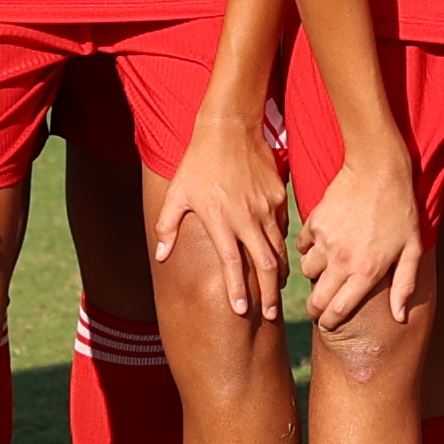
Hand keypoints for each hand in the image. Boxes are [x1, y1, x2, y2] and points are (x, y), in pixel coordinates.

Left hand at [154, 117, 291, 320]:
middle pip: (265, 265)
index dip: (238, 290)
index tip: (241, 312)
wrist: (230, 127)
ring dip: (279, 274)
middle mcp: (247, 218)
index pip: (233, 264)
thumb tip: (160, 256)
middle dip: (269, 294)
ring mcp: (267, 208)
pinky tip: (279, 257)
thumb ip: (167, 226)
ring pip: (279, 249)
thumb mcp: (176, 193)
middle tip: (270, 315)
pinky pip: (283, 228)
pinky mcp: (279, 197)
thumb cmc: (198, 161)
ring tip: (277, 292)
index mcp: (221, 220)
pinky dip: (282, 246)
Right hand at [303, 147, 425, 331]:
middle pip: (316, 300)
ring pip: (306, 273)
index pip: (338, 310)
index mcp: (367, 271)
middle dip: (315, 309)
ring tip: (326, 270)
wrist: (378, 170)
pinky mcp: (314, 223)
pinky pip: (302, 247)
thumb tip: (399, 318)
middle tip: (318, 308)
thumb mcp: (412, 249)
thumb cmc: (401, 210)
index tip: (327, 325)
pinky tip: (322, 243)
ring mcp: (325, 242)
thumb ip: (404, 285)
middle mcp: (342, 261)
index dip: (329, 322)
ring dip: (315, 275)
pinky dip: (309, 249)